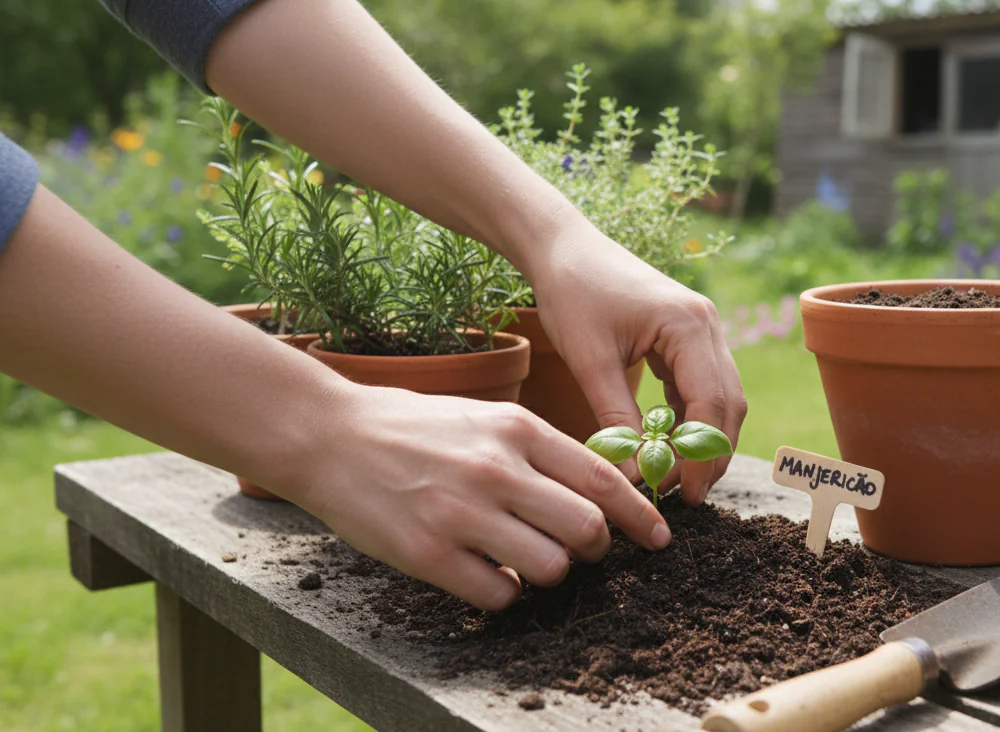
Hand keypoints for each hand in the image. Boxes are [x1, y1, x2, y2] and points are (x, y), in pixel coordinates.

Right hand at [283, 383, 671, 610]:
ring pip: (551, 568)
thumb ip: (539, 450)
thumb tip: (597, 491)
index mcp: (518, 429)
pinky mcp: (428, 554)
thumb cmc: (413, 426)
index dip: (641, 516)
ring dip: (550, 574)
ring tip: (526, 561)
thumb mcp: (486, 416)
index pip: (604, 479)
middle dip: (596, 550)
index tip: (658, 538)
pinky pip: (498, 595)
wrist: (328, 435)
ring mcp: (462, 513)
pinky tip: (488, 575)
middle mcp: (496, 469)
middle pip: (588, 529)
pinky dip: (503, 594)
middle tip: (581, 551)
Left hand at [529, 225, 747, 505]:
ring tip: (677, 480)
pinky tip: (668, 446)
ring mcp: (701, 330)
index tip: (684, 495)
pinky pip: (701, 386)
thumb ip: (617, 418)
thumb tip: (636, 474)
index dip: (701, 456)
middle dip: (710, 454)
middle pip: (728, 404)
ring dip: (703, 440)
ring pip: (720, 398)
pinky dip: (690, 419)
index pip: (711, 405)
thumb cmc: (572, 294)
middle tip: (686, 498)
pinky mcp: (686, 336)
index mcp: (689, 326)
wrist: (562, 248)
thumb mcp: (590, 362)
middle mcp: (707, 325)